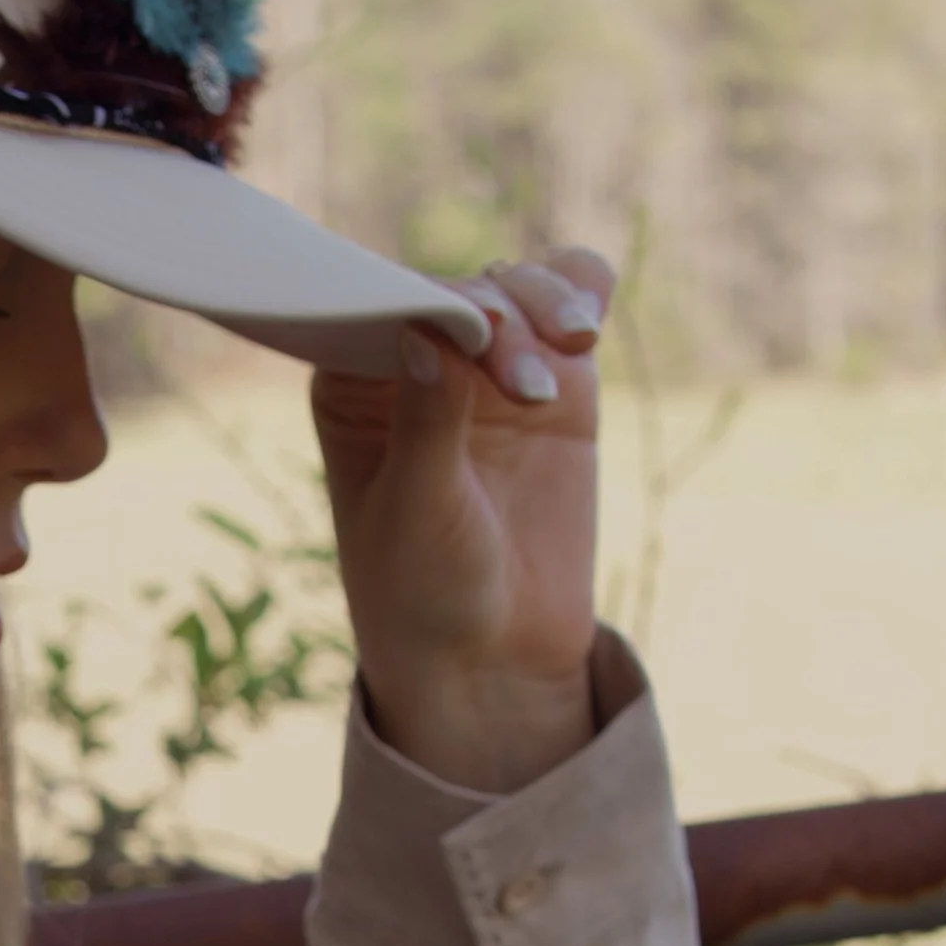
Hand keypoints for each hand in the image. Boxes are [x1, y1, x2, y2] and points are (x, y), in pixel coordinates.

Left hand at [310, 248, 615, 793]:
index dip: (433, 303)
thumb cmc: (423, 593)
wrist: (491, 656)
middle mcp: (417, 362)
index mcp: (354, 386)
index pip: (385, 305)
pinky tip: (592, 317)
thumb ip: (427, 422)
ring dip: (550, 302)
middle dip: (503, 319)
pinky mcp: (557, 385)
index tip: (473, 331)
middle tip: (529, 387)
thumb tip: (426, 327)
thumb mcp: (418, 514)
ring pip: (521, 288)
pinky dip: (585, 293)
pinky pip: (572, 310)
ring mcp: (490, 369)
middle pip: (462, 289)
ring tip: (576, 346)